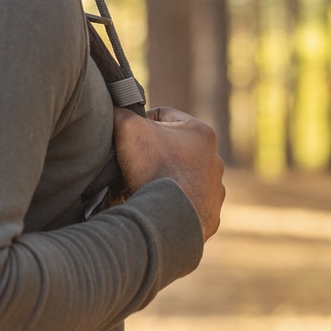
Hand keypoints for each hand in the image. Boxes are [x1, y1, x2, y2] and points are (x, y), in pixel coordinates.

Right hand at [113, 106, 225, 239]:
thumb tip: (115, 111)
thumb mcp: (128, 127)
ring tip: (143, 188)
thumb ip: (121, 112)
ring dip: (166, 180)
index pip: (163, 116)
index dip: (140, 122)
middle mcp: (215, 161)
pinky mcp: (209, 218)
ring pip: (183, 179)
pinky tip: (156, 207)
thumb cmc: (152, 168)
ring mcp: (215, 192)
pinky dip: (172, 206)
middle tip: (133, 164)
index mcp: (202, 133)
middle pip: (175, 149)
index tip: (128, 137)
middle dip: (154, 154)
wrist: (166, 219)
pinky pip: (187, 207)